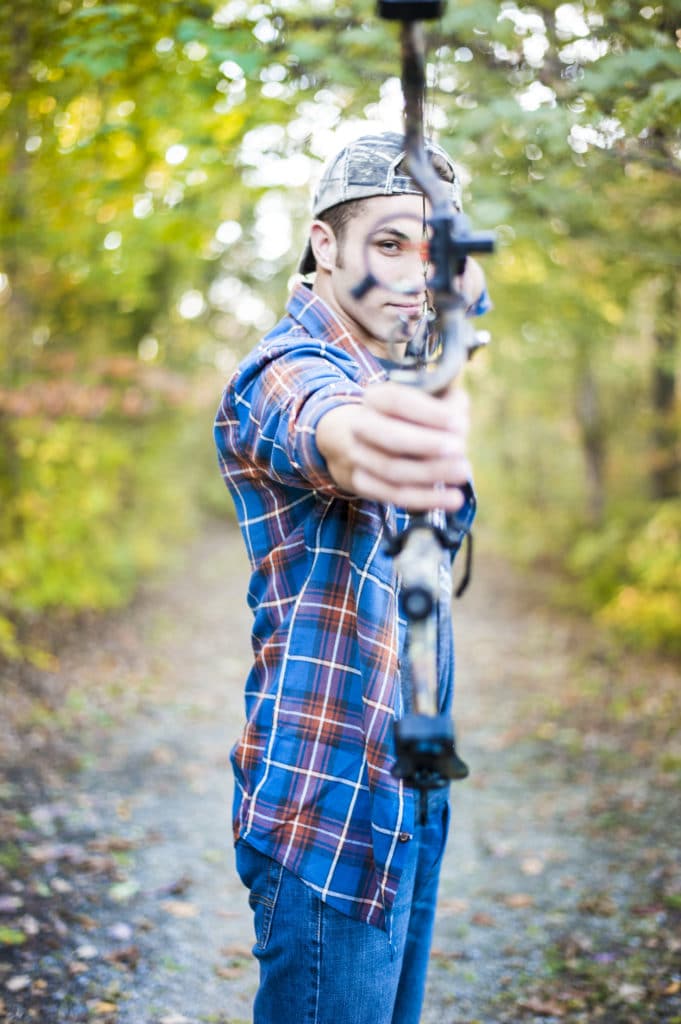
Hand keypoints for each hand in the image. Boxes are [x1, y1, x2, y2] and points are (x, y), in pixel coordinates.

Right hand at [316, 381, 470, 510]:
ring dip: (431, 473)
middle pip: (391, 437)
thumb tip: (459, 424)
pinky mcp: (364, 483)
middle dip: (427, 444)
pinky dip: (427, 499)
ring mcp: (359, 456)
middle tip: (460, 448)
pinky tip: (453, 499)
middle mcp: (362, 426)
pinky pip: (395, 495)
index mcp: (376, 398)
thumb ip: (451, 406)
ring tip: (463, 473)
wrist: (380, 442)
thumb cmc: (419, 418)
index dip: (428, 412)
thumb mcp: (436, 401)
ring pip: (393, 470)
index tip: (459, 422)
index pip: (397, 400)